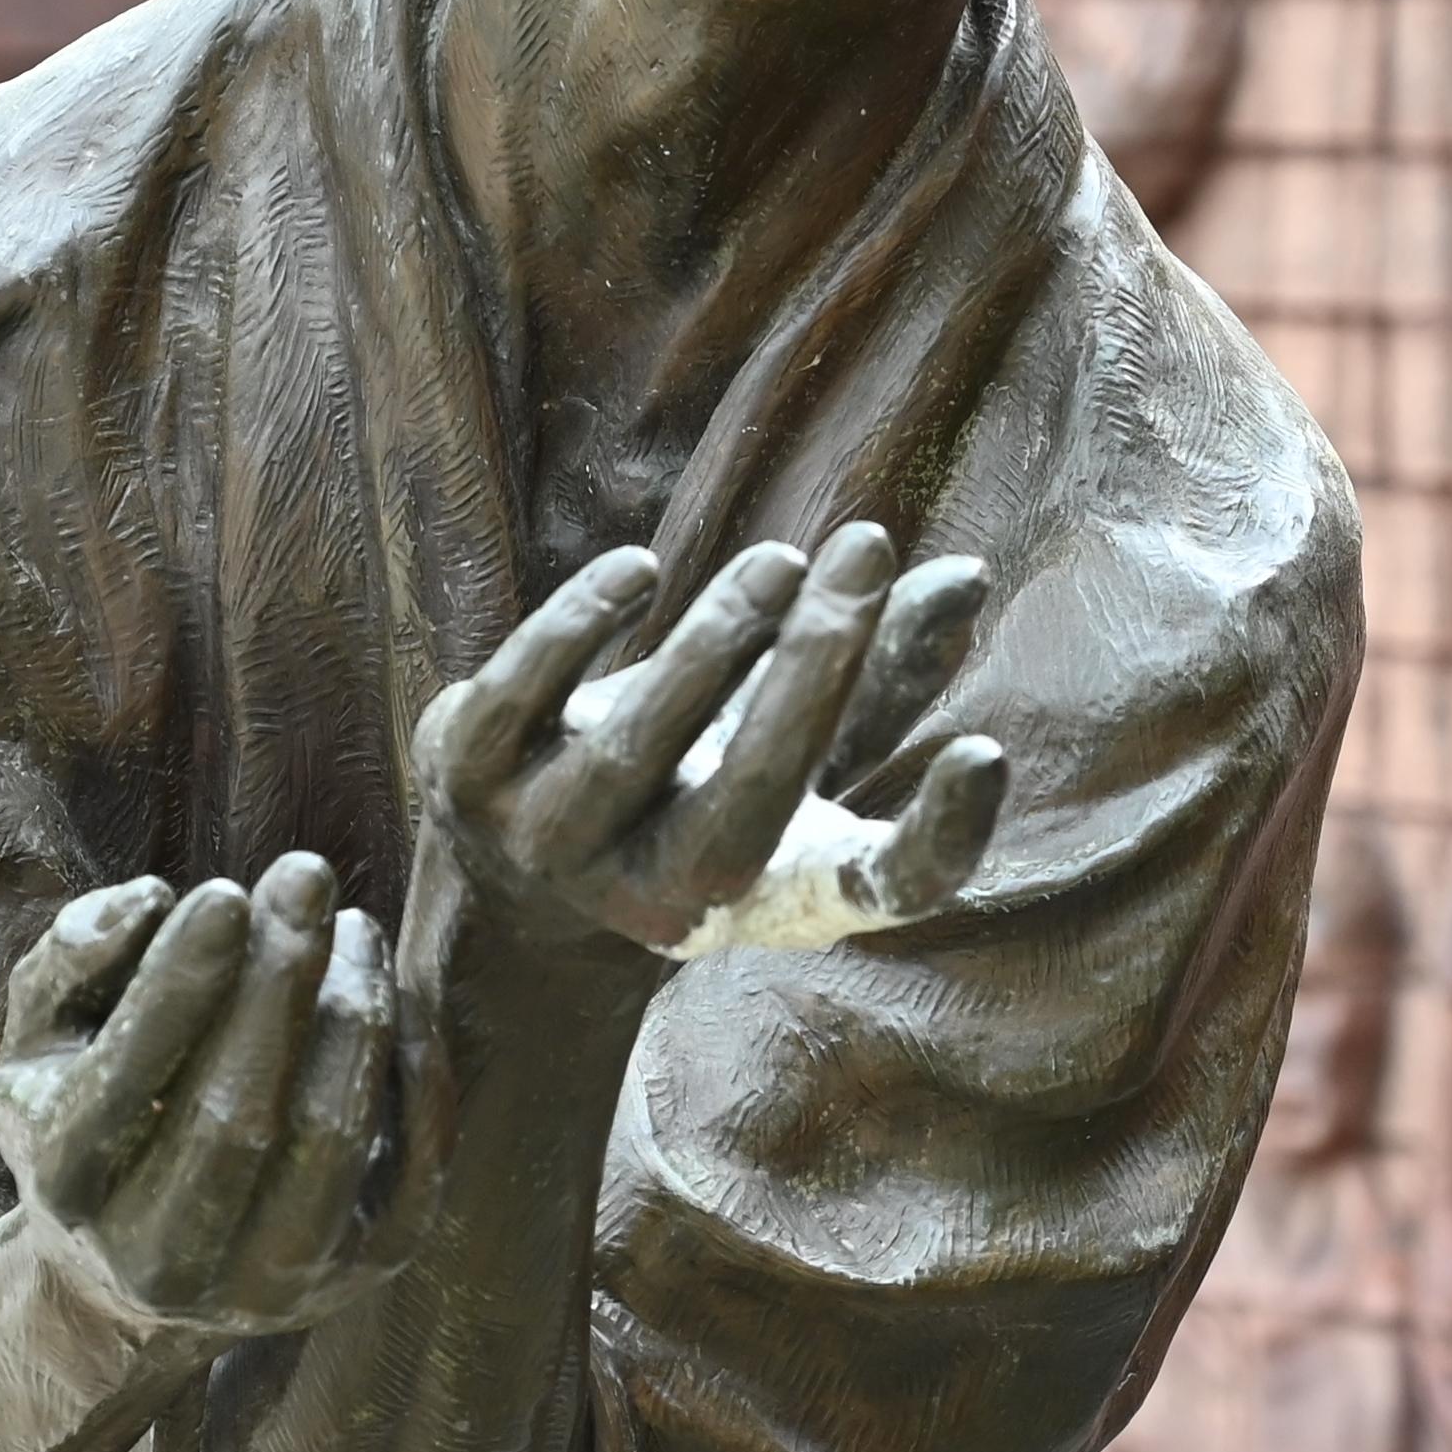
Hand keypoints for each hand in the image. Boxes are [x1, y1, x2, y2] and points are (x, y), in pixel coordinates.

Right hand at [0, 856, 389, 1339]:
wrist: (141, 1269)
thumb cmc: (91, 1109)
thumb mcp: (43, 1035)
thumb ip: (69, 957)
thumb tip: (149, 899)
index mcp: (66, 1186)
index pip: (124, 1084)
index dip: (178, 986)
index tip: (225, 893)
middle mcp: (162, 1257)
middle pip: (235, 1117)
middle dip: (277, 983)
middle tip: (305, 875)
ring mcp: (269, 1282)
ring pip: (329, 1141)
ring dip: (352, 1014)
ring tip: (354, 925)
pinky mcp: (363, 1273)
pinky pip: (414, 1166)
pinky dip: (412, 1068)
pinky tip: (390, 991)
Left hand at [411, 521, 1004, 961]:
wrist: (522, 895)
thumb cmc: (704, 798)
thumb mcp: (801, 750)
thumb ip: (884, 671)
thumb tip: (967, 574)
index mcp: (779, 897)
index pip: (881, 893)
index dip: (944, 837)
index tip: (986, 752)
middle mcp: (667, 900)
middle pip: (747, 808)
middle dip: (813, 671)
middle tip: (865, 550)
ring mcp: (555, 852)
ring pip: (633, 750)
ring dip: (713, 639)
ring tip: (780, 559)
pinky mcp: (466, 787)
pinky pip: (520, 698)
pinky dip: (577, 625)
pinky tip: (639, 571)